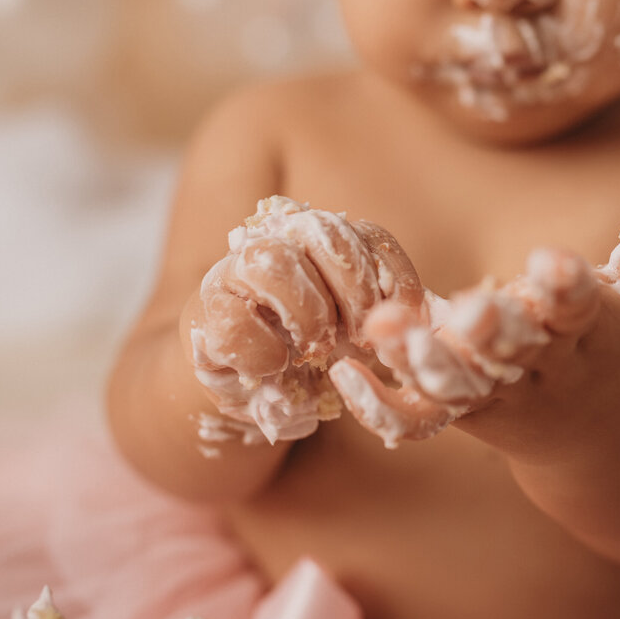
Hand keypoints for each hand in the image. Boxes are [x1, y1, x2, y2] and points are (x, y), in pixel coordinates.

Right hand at [185, 196, 426, 444]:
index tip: (403, 319)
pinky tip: (274, 366)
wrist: (245, 385)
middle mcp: (280, 243)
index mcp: (324, 245)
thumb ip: (383, 319)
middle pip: (325, 233)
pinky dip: (263, 351)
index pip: (370, 237)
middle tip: (359, 337)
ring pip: (275, 261)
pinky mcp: (205, 312)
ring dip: (308, 314)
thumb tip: (414, 320)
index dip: (393, 277)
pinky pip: (235, 320)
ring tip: (315, 349)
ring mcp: (236, 272)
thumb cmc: (310, 355)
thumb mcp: (355, 336)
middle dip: (355, 290)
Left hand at [329, 191, 619, 452]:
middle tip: (466, 311)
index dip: (569, 286)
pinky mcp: (461, 417)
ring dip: (424, 361)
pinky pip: (418, 419)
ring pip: (460, 385)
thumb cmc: (614, 353)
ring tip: (386, 332)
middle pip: (517, 351)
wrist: (602, 446)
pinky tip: (345, 374)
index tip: (553, 264)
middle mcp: (544, 368)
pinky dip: (381, 404)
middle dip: (492, 333)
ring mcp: (499, 398)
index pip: (582, 305)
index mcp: (591, 332)